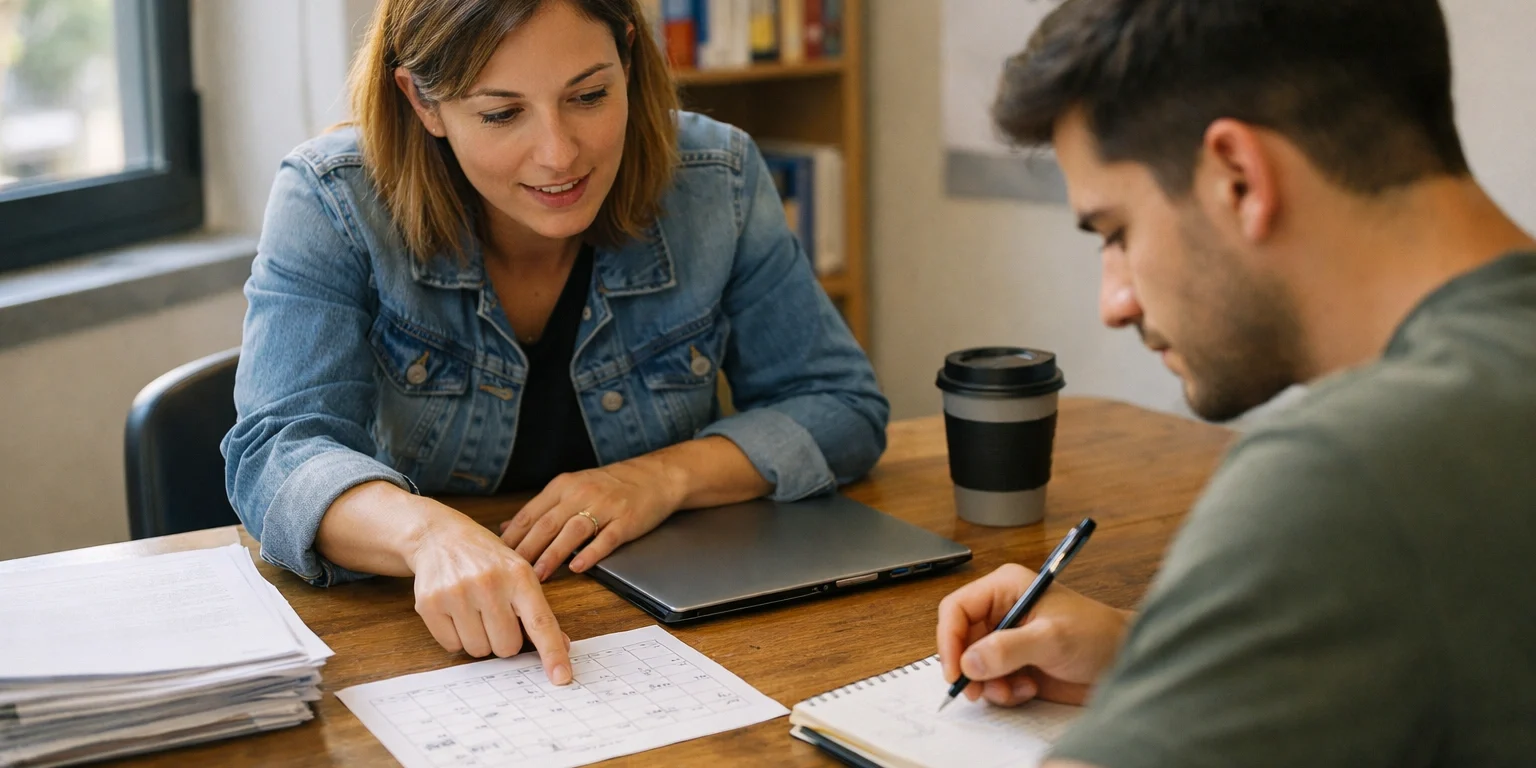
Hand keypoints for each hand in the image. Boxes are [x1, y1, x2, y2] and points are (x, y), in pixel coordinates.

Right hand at [407, 510, 572, 683]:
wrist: (440, 536)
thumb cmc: (486, 559)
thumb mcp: (518, 573)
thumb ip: (538, 610)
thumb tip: (563, 647)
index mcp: (518, 575)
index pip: (540, 622)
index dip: (552, 652)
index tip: (561, 677)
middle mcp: (489, 582)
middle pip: (506, 647)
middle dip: (503, 640)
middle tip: (495, 615)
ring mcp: (457, 593)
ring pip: (478, 650)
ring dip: (479, 639)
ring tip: (474, 611)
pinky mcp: (429, 603)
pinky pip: (451, 646)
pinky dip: (456, 637)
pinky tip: (455, 611)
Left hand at [498, 458, 683, 581]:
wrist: (655, 476)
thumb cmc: (609, 486)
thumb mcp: (571, 489)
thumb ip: (541, 509)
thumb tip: (506, 528)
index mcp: (563, 486)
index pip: (530, 514)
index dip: (512, 537)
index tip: (495, 558)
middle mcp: (581, 493)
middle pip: (547, 524)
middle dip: (527, 549)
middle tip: (510, 572)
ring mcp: (605, 506)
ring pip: (573, 531)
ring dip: (553, 554)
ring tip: (539, 575)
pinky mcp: (626, 520)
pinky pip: (606, 538)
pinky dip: (591, 553)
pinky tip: (579, 567)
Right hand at [937, 564, 1130, 706]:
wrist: (1123, 659)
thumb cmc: (1097, 634)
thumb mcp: (1052, 638)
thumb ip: (1008, 648)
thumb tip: (969, 661)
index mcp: (1005, 588)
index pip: (957, 609)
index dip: (950, 639)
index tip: (955, 669)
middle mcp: (1001, 611)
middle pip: (960, 639)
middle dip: (968, 667)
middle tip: (977, 690)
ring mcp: (1007, 639)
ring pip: (972, 665)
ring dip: (989, 684)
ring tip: (1015, 689)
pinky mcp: (1014, 663)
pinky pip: (990, 681)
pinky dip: (1003, 691)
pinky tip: (1028, 689)